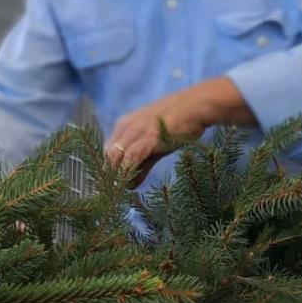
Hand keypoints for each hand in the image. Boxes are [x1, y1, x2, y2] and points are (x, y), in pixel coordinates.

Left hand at [105, 84, 220, 184]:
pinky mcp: (149, 136)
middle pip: (105, 155)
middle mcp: (125, 126)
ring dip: (113, 176)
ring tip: (117, 193)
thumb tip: (130, 186)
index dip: (105, 172)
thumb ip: (141, 165)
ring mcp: (136, 130)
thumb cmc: (179, 124)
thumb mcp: (155, 146)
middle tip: (111, 195)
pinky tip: (128, 186)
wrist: (196, 107)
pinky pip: (131, 157)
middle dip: (106, 176)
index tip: (107, 189)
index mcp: (124, 126)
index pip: (105, 152)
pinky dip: (126, 172)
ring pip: (113, 156)